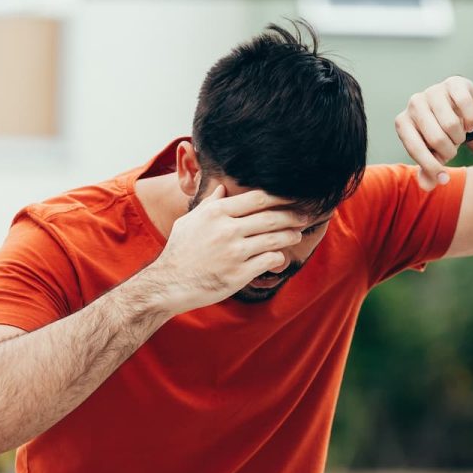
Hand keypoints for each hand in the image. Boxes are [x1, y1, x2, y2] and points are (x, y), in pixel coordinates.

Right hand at [150, 186, 306, 312]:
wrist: (169, 284)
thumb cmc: (179, 252)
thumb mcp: (189, 221)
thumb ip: (209, 204)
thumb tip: (222, 188)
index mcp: (216, 213)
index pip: (257, 198)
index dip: (279, 198)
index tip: (291, 199)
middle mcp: (227, 230)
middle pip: (270, 217)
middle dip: (292, 216)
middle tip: (304, 216)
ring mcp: (234, 253)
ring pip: (274, 239)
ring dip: (290, 236)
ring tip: (297, 234)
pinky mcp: (239, 274)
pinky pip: (269, 261)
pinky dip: (279, 258)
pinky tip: (281, 257)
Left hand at [395, 76, 472, 190]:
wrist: (457, 112)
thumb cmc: (438, 138)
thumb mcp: (431, 156)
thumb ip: (428, 173)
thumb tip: (428, 186)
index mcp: (402, 123)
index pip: (415, 148)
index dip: (431, 166)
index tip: (443, 178)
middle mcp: (413, 104)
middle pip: (437, 139)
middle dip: (449, 151)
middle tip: (451, 149)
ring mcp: (432, 90)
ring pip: (453, 125)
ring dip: (460, 137)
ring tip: (457, 136)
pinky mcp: (453, 82)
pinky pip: (466, 107)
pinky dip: (471, 121)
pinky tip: (468, 123)